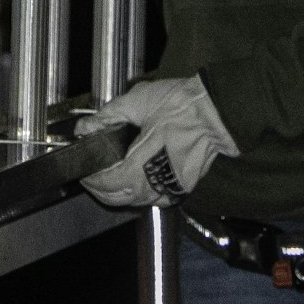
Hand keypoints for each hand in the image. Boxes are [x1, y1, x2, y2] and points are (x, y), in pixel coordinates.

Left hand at [78, 75, 238, 208]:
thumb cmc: (185, 103)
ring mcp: (173, 187)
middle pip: (120, 199)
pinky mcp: (184, 186)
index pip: (109, 183)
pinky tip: (135, 180)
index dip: (92, 180)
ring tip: (110, 176)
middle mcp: (159, 182)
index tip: (84, 171)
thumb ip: (108, 115)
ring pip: (138, 202)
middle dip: (101, 190)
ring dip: (120, 193)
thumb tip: (85, 127)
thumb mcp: (140, 100)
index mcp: (145, 162)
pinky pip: (156, 199)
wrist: (218, 110)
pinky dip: (140, 194)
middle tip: (91, 175)